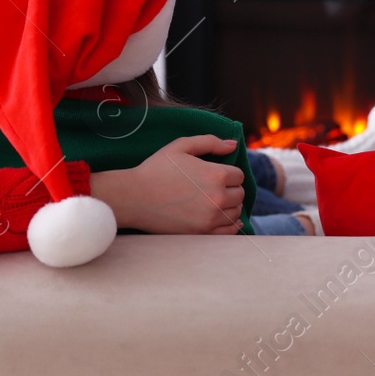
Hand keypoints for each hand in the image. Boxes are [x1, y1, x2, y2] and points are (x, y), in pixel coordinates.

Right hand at [91, 135, 244, 234]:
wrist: (134, 197)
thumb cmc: (156, 169)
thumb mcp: (181, 146)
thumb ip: (210, 142)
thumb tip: (234, 145)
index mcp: (216, 174)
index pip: (239, 175)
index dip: (229, 173)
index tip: (217, 174)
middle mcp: (218, 197)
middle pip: (240, 194)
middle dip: (231, 189)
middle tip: (215, 187)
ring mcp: (211, 218)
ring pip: (236, 213)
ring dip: (230, 206)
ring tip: (215, 201)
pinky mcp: (203, 233)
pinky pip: (229, 231)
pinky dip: (231, 224)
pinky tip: (226, 218)